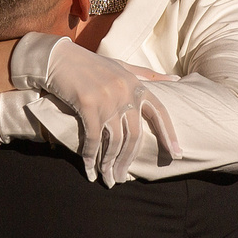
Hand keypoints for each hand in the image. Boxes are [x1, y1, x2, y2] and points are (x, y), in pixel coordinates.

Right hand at [11, 35, 175, 183]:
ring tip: (107, 179)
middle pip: (135, 136)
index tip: (177, 155)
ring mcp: (108, 99)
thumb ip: (148, 75)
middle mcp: (125, 92)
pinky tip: (89, 170)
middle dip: (129, 161)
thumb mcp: (122, 66)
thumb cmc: (91, 64)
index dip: (169, 134)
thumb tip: (177, 79)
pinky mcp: (88, 105)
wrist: (59, 58)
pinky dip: (91, 157)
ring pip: (115, 141)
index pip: (160, 112)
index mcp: (136, 85)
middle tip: (122, 179)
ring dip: (110, 164)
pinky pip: (93, 139)